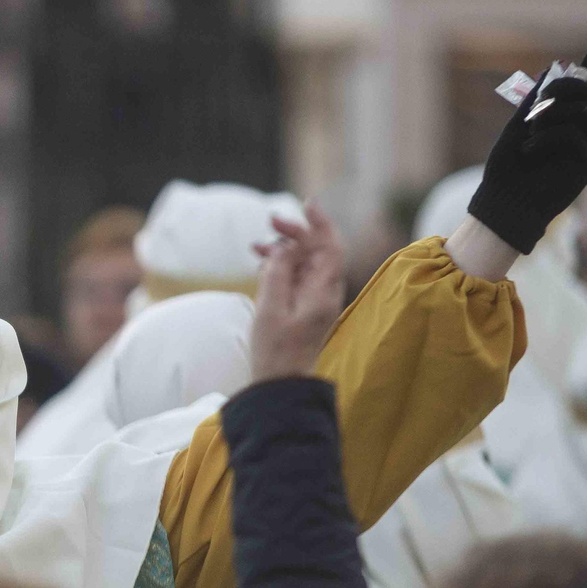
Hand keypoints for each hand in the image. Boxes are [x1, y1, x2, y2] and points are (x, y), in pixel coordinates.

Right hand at [249, 203, 345, 381]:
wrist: (281, 384)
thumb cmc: (276, 350)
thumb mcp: (270, 309)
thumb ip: (278, 273)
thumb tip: (285, 247)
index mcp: (323, 292)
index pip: (331, 247)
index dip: (321, 222)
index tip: (305, 204)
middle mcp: (324, 293)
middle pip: (316, 250)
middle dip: (295, 232)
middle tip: (269, 221)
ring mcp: (314, 300)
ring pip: (304, 262)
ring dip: (283, 250)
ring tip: (256, 248)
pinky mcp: (304, 307)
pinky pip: (296, 277)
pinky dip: (281, 266)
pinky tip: (262, 266)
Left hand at [467, 41, 586, 254]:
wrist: (504, 205)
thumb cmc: (505, 170)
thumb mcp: (516, 128)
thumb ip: (534, 102)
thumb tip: (551, 71)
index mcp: (562, 123)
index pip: (583, 92)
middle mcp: (579, 134)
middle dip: (565, 87)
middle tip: (539, 100)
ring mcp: (585, 149)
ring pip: (581, 113)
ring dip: (550, 116)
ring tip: (529, 135)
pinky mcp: (586, 166)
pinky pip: (574, 136)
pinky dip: (547, 138)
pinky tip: (530, 151)